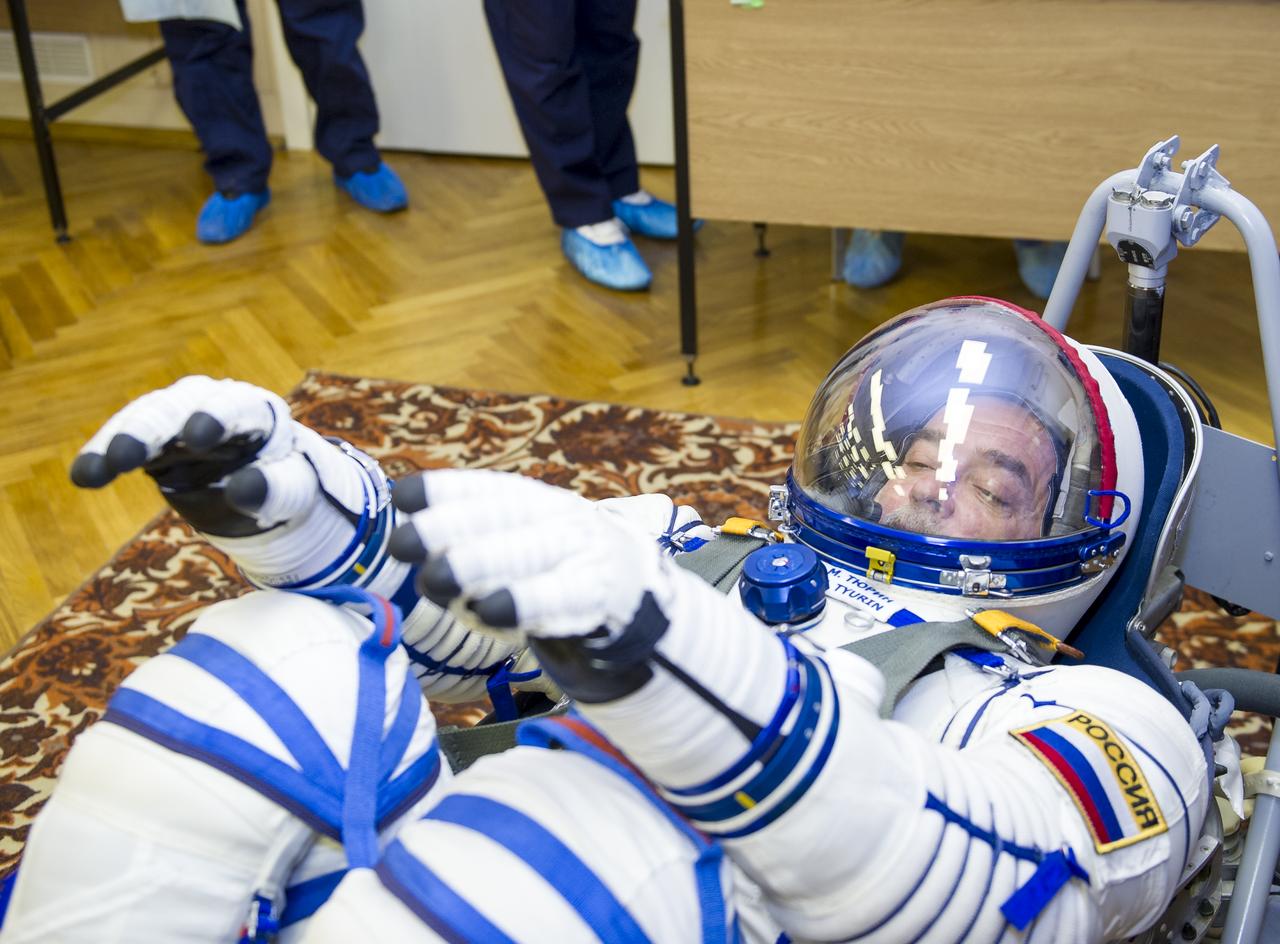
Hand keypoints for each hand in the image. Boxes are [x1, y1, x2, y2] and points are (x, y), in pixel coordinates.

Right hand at [72, 376, 379, 588]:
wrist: (264, 486)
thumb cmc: (286, 483)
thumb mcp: (291, 490)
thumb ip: (273, 489)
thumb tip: (245, 490)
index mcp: (254, 409)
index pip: (234, 408)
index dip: (215, 418)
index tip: (198, 437)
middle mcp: (210, 403)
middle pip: (176, 408)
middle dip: (150, 429)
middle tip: (127, 455)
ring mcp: (177, 418)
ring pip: (143, 421)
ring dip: (117, 443)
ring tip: (92, 473)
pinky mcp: (153, 440)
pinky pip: (124, 442)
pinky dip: (103, 456)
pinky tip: (84, 476)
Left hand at [387, 469, 675, 641]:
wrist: (629, 591)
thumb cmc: (552, 568)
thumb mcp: (516, 544)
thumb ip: (466, 544)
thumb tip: (402, 544)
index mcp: (530, 500)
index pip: (484, 489)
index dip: (443, 490)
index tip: (401, 496)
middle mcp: (554, 517)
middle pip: (501, 517)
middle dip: (448, 528)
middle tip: (402, 544)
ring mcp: (578, 551)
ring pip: (527, 552)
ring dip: (480, 565)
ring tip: (436, 577)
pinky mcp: (595, 593)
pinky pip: (561, 595)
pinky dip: (527, 602)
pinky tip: (494, 611)